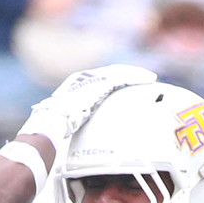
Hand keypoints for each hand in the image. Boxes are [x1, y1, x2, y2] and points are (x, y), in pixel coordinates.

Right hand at [17, 64, 157, 146]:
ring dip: (136, 74)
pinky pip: (123, 78)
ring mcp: (93, 78)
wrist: (53, 119)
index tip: (127, 83)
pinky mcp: (101, 82)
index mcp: (77, 83)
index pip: (101, 78)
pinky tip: (148, 80)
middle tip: (144, 78)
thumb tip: (76, 130)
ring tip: (149, 78)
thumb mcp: (69, 119)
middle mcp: (85, 77)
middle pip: (112, 72)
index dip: (116, 79)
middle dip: (129, 74)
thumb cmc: (56, 124)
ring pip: (120, 72)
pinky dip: (136, 77)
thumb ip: (78, 118)